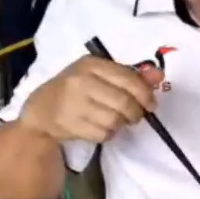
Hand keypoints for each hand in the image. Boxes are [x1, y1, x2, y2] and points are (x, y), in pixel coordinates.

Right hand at [20, 55, 164, 142]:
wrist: (40, 111)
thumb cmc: (75, 89)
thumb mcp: (100, 76)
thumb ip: (130, 75)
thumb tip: (159, 75)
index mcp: (91, 64)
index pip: (128, 79)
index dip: (145, 93)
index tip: (150, 104)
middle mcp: (81, 81)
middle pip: (124, 102)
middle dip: (135, 112)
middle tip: (135, 116)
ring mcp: (74, 103)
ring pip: (115, 120)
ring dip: (121, 124)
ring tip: (115, 121)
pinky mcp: (70, 124)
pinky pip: (104, 133)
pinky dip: (108, 134)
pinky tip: (100, 127)